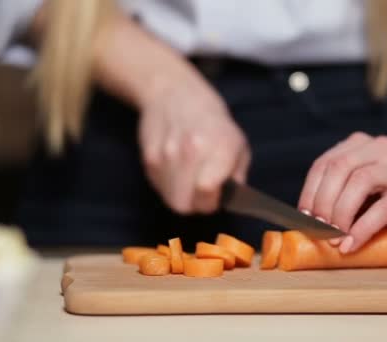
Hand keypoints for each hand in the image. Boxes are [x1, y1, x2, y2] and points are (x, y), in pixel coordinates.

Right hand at [138, 80, 250, 213]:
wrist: (175, 94)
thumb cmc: (213, 123)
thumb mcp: (238, 145)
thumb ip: (238, 175)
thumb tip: (232, 199)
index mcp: (219, 147)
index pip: (206, 192)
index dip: (211, 202)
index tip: (215, 196)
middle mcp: (191, 150)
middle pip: (183, 204)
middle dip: (194, 204)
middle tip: (201, 193)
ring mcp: (166, 154)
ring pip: (169, 199)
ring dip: (180, 195)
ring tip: (188, 178)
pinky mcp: (148, 158)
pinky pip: (158, 187)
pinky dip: (168, 185)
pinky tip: (175, 169)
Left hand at [298, 132, 386, 252]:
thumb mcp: (365, 183)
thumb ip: (341, 191)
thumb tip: (309, 221)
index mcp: (360, 145)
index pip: (324, 164)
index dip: (309, 192)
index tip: (304, 217)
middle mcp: (378, 149)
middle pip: (338, 169)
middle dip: (322, 202)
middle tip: (318, 229)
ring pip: (359, 182)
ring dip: (340, 214)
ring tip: (333, 238)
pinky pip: (383, 209)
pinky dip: (361, 229)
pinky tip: (351, 244)